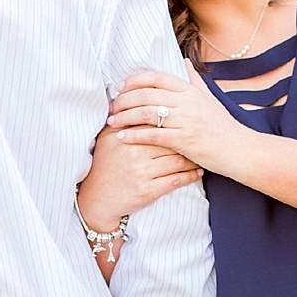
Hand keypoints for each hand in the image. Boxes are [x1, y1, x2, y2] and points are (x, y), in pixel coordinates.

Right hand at [77, 118, 201, 228]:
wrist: (97, 197)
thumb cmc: (104, 165)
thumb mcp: (106, 138)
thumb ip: (121, 120)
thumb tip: (134, 99)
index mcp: (127, 137)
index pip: (157, 123)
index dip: (174, 121)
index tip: (186, 120)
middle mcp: (135, 152)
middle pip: (171, 140)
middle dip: (187, 139)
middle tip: (199, 137)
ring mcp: (142, 172)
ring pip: (177, 160)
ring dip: (192, 159)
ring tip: (199, 155)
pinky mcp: (148, 190)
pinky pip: (176, 180)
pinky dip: (190, 176)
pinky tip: (197, 173)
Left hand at [107, 68, 249, 171]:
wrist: (240, 149)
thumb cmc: (223, 126)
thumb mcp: (209, 99)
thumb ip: (194, 81)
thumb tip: (184, 61)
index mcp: (190, 91)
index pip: (157, 78)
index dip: (135, 80)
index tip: (120, 87)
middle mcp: (187, 102)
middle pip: (146, 95)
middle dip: (123, 100)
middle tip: (111, 108)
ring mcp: (186, 120)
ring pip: (146, 113)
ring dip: (124, 117)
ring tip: (111, 122)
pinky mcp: (184, 140)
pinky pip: (153, 135)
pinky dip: (134, 135)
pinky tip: (122, 138)